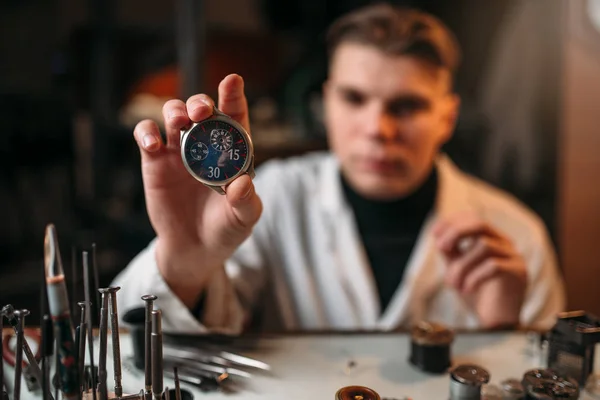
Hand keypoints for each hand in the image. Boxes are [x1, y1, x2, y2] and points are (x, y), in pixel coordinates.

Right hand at [132, 74, 262, 307]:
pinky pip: (147, 137)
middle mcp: (206, 145)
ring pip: (173, 116)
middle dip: (200, 102)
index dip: (232, 97)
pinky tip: (152, 143)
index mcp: (232, 151)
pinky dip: (146, 133)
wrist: (195, 249)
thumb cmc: (225, 230)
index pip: (234, 118)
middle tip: (201, 110)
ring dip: (174, 111)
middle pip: (201, 110)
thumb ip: (246, 202)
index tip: (232, 81)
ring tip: (178, 122)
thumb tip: (243, 183)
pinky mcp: (155, 162)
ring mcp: (179, 151)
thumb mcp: (243, 219)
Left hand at [432, 212, 526, 327]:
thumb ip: (451, 253)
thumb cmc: (477, 295)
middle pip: (481, 224)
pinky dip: (474, 277)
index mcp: (491, 240)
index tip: (434, 233)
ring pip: (484, 246)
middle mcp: (505, 245)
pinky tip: (467, 290)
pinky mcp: (518, 273)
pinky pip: (493, 265)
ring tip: (454, 285)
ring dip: (462, 265)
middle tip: (441, 247)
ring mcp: (514, 257)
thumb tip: (439, 236)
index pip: (473, 219)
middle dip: (456, 232)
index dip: (452, 222)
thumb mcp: (458, 270)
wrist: (495, 324)